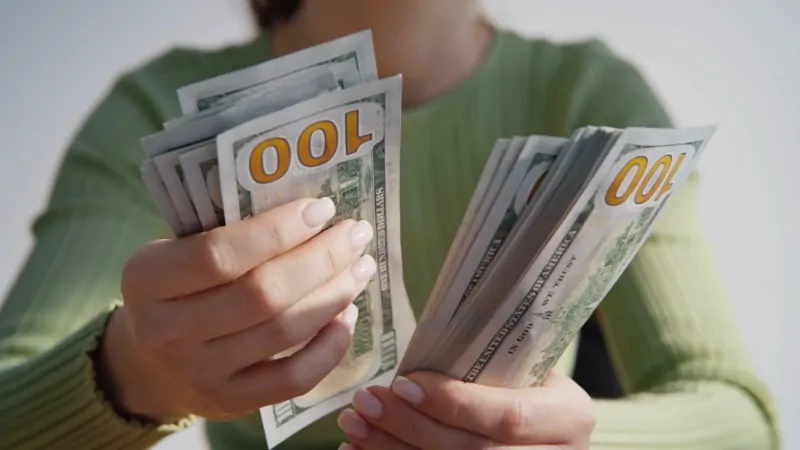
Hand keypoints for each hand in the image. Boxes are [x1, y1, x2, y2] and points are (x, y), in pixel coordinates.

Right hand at [100, 197, 375, 422]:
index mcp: (146, 279)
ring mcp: (199, 373)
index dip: (277, 230)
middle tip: (355, 234)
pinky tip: (348, 314)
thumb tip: (312, 211)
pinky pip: (294, 379)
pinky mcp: (231, 402)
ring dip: (333, 294)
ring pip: (283, 332)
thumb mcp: (176, 252)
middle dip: (321, 259)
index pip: (218, 254)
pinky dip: (330, 346)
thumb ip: (226, 232)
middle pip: (262, 293)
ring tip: (360, 267)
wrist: (148, 365)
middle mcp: (166, 330)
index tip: (321, 208)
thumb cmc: (175, 289)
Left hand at [337, 371, 595, 449]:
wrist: (542, 430)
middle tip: (365, 403)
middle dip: (410, 428)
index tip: (404, 384)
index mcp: (568, 417)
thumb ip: (487, 364)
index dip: (452, 403)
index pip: (507, 416)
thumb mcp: (523, 369)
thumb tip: (414, 356)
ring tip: (354, 427)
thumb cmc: (525, 386)